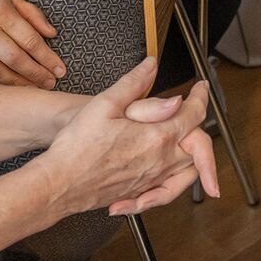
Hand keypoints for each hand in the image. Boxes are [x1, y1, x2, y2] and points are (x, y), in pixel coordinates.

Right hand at [0, 0, 64, 88]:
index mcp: (2, 14)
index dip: (47, 58)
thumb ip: (32, 14)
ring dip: (19, 84)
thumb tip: (52, 33)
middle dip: (37, 74)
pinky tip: (11, 91)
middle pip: (16, 59)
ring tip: (35, 90)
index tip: (60, 70)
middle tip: (51, 83)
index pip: (30, 41)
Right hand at [38, 58, 220, 217]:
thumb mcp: (104, 104)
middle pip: (199, 146)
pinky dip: (175, 181)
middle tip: (197, 110)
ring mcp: (151, 181)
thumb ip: (133, 84)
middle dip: (201, 124)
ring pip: (188, 170)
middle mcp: (160, 162)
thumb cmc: (77, 147)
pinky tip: (167, 176)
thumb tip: (152, 67)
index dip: (201, 96)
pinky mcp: (139, 193)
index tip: (200, 88)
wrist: (59, 185)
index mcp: (157, 137)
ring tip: (192, 143)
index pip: (194, 114)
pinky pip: (168, 189)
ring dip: (195, 156)